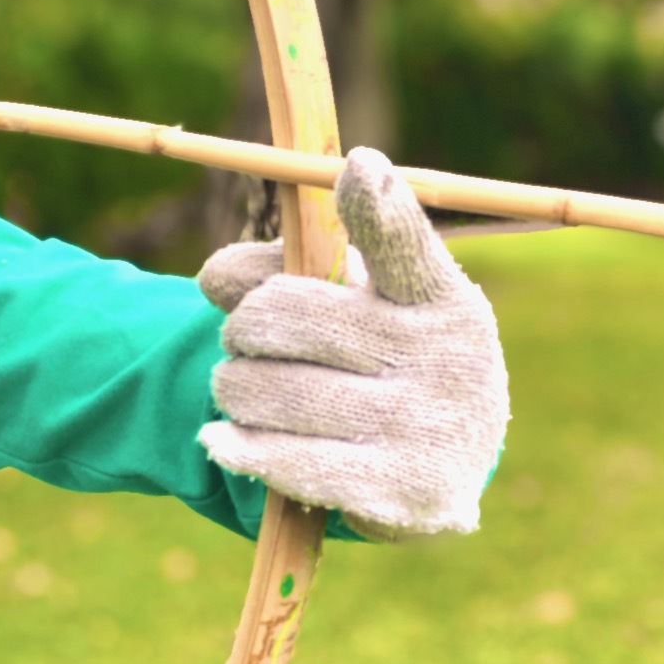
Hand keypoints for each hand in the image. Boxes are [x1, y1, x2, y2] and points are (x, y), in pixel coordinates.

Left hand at [194, 147, 509, 538]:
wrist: (441, 465)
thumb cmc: (378, 356)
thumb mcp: (348, 300)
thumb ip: (278, 270)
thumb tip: (213, 277)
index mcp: (442, 296)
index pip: (404, 245)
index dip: (380, 209)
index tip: (361, 170)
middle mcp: (450, 358)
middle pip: (288, 314)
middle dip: (244, 325)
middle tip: (241, 338)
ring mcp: (432, 428)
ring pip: (270, 390)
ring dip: (234, 388)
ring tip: (241, 391)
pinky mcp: (405, 493)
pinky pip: (288, 461)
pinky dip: (239, 446)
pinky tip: (218, 439)